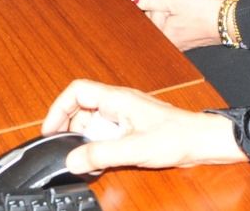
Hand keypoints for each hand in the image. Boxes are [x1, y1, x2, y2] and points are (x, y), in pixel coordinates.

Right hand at [41, 81, 244, 173]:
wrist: (200, 141)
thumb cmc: (177, 137)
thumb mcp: (134, 149)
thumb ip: (101, 154)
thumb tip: (73, 159)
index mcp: (118, 99)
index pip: (77, 91)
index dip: (58, 109)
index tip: (49, 130)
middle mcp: (120, 102)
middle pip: (81, 106)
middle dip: (69, 127)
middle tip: (65, 148)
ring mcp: (126, 113)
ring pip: (93, 119)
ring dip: (85, 137)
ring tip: (85, 156)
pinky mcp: (132, 125)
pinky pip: (106, 129)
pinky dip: (98, 142)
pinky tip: (102, 157)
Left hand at [135, 0, 223, 49]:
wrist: (227, 22)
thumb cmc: (203, 11)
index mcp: (163, 36)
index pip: (147, 17)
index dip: (156, 3)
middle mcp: (169, 44)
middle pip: (155, 21)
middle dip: (163, 8)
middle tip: (179, 2)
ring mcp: (178, 44)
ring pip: (165, 23)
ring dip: (171, 12)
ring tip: (185, 8)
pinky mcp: (186, 42)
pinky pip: (175, 28)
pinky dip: (178, 19)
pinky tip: (188, 15)